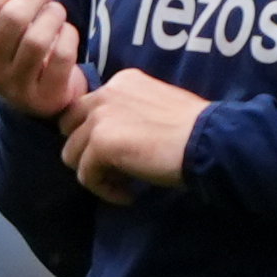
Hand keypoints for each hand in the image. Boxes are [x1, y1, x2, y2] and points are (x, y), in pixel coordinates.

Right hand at [0, 0, 83, 121]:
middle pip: (14, 17)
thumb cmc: (6, 53)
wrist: (35, 97)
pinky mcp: (45, 96)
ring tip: (56, 10)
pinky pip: (61, 56)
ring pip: (38, 38)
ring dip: (54, 14)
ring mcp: (16, 87)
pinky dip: (69, 36)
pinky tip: (66, 33)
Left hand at [58, 69, 204, 203]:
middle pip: (69, 128)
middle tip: (114, 170)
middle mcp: (106, 92)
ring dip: (96, 174)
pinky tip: (129, 194)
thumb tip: (108, 138)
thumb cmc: (193, 130)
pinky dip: (105, 190)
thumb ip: (127, 113)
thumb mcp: (155, 107)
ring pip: (72, 155)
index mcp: (121, 81)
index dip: (96, 136)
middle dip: (86, 152)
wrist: (207, 141)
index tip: (121, 155)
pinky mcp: (100, 142)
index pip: (85, 109)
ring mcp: (100, 116)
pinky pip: (85, 176)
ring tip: (124, 185)